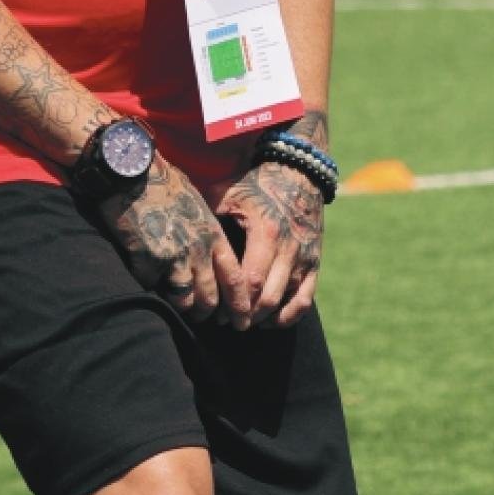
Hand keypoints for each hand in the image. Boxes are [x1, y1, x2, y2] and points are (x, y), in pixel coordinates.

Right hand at [96, 158, 247, 320]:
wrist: (131, 170)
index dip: (240, 305)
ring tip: (178, 306)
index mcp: (214, 236)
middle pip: (210, 298)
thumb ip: (208, 233)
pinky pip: (151, 287)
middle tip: (204, 319)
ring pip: (183, 300)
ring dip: (181, 306)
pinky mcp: (147, 260)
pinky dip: (149, 285)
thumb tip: (213, 256)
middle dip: (207, 313)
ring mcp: (173, 256)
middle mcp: (198, 249)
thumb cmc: (164, 182)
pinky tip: (145, 274)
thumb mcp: (198, 204)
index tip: (241, 322)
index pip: (236, 280)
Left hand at [214, 159, 324, 329]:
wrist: (300, 173)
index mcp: (266, 233)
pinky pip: (304, 300)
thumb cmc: (257, 184)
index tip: (215, 312)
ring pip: (285, 303)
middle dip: (244, 315)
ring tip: (243, 321)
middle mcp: (289, 249)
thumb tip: (179, 234)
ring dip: (262, 318)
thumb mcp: (229, 193)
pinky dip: (287, 316)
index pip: (249, 281)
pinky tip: (269, 321)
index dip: (231, 302)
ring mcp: (304, 258)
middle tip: (225, 322)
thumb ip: (207, 216)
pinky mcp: (314, 263)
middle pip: (266, 298)